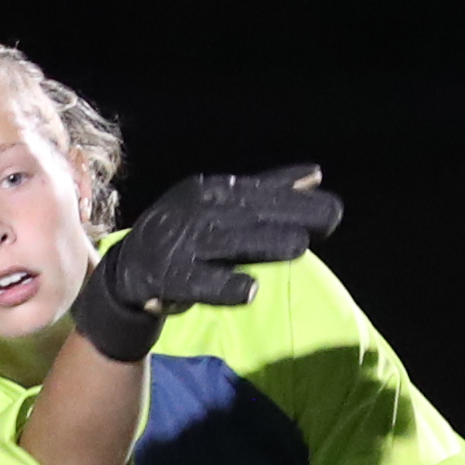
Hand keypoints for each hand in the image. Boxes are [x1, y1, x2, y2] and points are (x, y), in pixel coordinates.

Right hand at [73, 165, 341, 361]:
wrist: (129, 270)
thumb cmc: (187, 235)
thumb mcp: (222, 207)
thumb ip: (267, 192)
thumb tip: (315, 174)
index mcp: (212, 193)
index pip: (260, 194)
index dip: (297, 201)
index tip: (336, 210)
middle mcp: (196, 212)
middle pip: (248, 214)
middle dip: (289, 216)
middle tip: (329, 220)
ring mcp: (180, 243)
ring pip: (227, 244)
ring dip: (264, 244)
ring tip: (300, 247)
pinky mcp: (166, 277)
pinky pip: (198, 282)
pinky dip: (223, 286)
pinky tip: (251, 290)